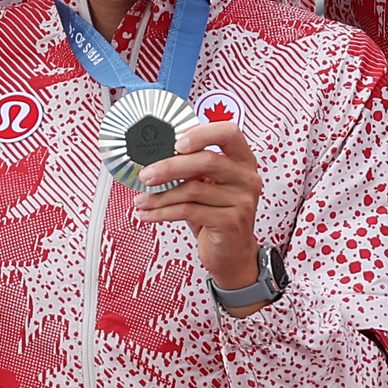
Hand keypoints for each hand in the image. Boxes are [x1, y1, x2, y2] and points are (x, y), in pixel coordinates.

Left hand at [130, 120, 266, 294]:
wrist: (232, 254)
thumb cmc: (215, 215)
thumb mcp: (206, 187)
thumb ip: (191, 168)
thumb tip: (154, 156)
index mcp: (243, 161)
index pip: (229, 132)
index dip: (202, 133)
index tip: (175, 141)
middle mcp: (247, 178)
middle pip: (207, 161)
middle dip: (170, 166)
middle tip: (145, 174)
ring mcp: (242, 201)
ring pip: (193, 189)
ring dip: (160, 195)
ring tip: (141, 200)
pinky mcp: (230, 222)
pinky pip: (189, 211)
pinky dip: (162, 212)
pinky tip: (148, 214)